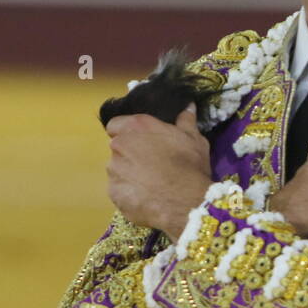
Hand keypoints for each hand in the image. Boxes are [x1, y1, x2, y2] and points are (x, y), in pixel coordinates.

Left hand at [105, 106, 210, 238]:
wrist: (187, 202)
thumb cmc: (190, 165)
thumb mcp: (194, 138)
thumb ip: (185, 120)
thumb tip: (188, 105)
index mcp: (135, 127)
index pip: (115, 125)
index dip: (126, 132)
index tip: (142, 140)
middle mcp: (118, 146)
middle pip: (117, 148)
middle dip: (130, 154)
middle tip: (152, 163)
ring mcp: (114, 172)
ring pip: (117, 171)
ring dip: (129, 174)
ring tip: (151, 184)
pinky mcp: (114, 194)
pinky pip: (120, 191)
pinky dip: (130, 193)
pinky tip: (147, 198)